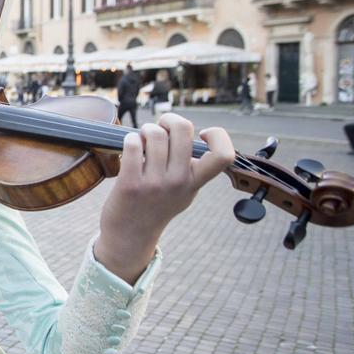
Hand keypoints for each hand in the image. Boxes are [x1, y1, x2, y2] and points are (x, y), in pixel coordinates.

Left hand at [96, 113, 233, 282]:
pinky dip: (131, 139)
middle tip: (162, 127)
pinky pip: (133, 144)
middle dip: (170, 119)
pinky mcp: (130, 183)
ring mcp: (154, 183)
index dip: (218, 135)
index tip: (201, 135)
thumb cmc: (157, 205)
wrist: (131, 235)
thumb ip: (191, 167)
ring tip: (143, 138)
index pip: (224, 155)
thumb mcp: (184, 191)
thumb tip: (187, 131)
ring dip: (146, 129)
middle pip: (183, 129)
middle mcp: (178, 182)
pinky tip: (131, 146)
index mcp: (195, 182)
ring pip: (155, 133)